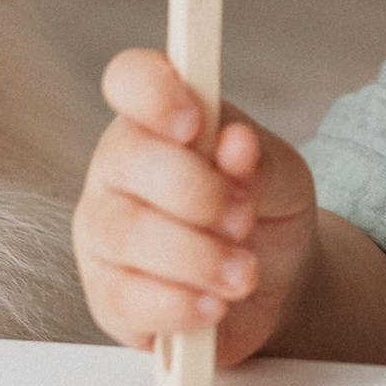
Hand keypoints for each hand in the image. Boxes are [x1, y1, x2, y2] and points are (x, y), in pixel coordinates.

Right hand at [73, 48, 316, 359]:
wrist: (274, 285)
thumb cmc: (265, 211)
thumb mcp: (282, 178)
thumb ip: (259, 160)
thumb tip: (235, 143)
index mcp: (157, 120)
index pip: (129, 79)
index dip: (153, 92)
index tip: (194, 122)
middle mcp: (118, 170)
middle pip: (126, 159)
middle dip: (196, 190)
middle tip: (245, 218)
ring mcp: (103, 234)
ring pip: (125, 232)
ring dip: (196, 255)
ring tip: (244, 273)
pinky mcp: (107, 297)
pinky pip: (125, 299)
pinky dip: (178, 304)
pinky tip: (214, 306)